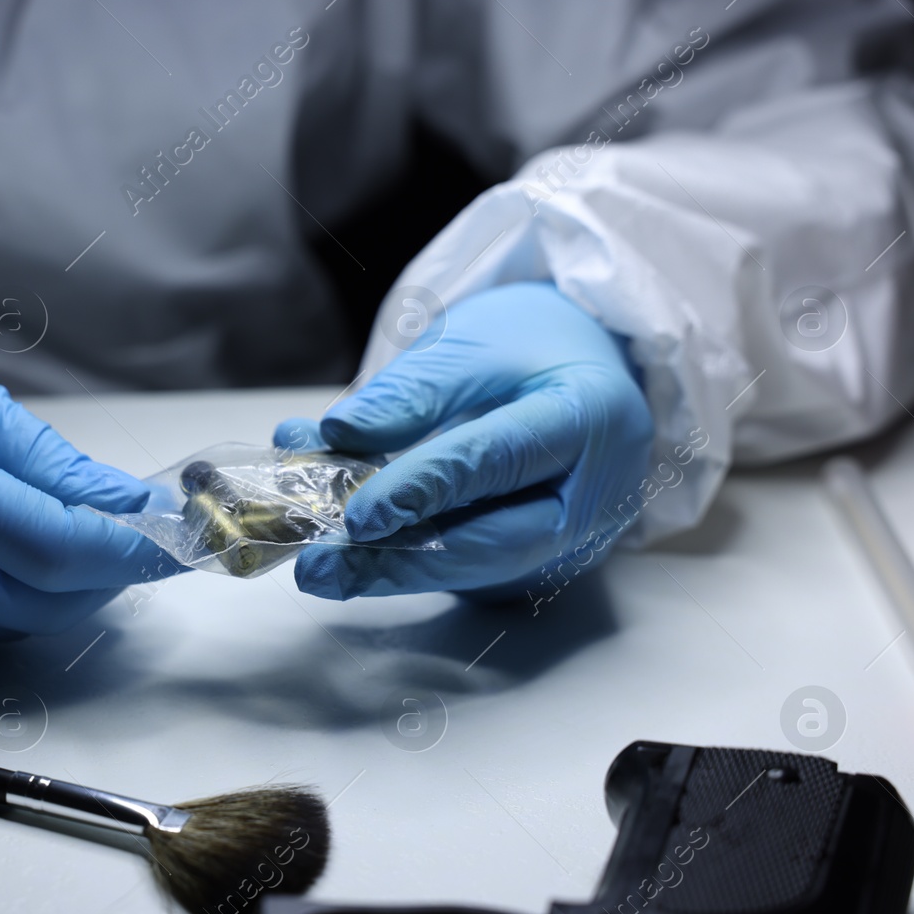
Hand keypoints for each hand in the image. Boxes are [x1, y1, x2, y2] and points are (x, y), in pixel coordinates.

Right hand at [0, 278, 173, 638]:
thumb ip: (30, 456)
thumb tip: (116, 501)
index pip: (51, 546)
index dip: (129, 548)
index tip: (179, 533)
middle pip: (40, 599)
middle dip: (107, 570)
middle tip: (144, 527)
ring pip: (6, 622)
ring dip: (60, 585)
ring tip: (82, 531)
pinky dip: (3, 594)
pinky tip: (6, 548)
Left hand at [274, 282, 652, 598]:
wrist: (581, 370)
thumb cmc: (529, 347)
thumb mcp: (470, 343)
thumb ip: (410, 392)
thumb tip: (338, 435)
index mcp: (590, 416)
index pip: (498, 459)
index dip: (424, 489)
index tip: (357, 514)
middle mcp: (597, 492)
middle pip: (495, 541)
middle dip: (400, 560)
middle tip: (317, 568)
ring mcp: (577, 536)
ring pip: (478, 569)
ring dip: (391, 570)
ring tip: (318, 569)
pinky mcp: (544, 559)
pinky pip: (472, 569)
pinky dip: (408, 562)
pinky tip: (349, 558)